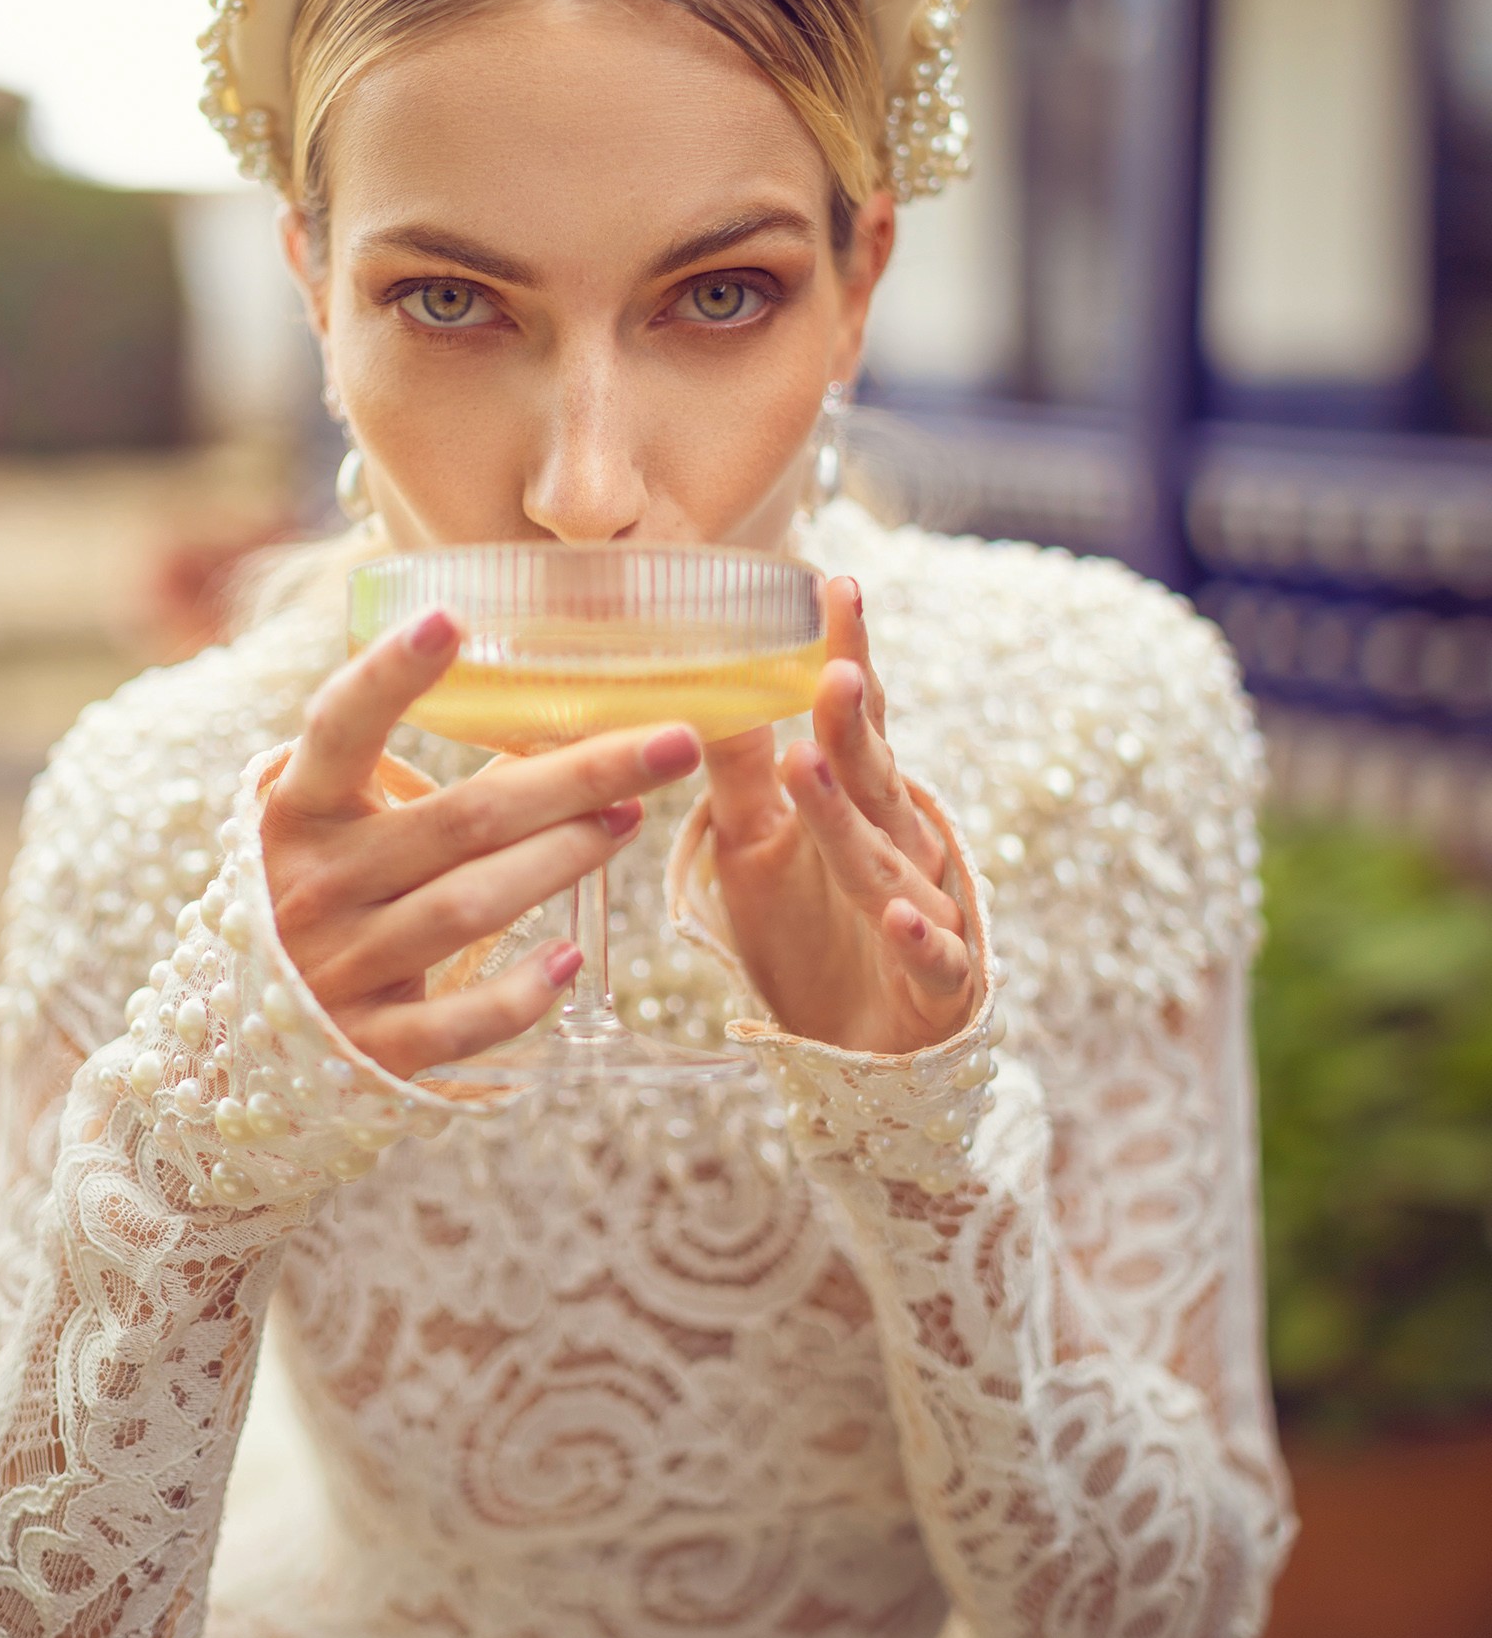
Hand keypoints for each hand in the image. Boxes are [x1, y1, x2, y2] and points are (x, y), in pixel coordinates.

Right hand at [260, 608, 702, 1078]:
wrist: (246, 1038)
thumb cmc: (324, 896)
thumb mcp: (339, 826)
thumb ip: (411, 779)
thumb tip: (549, 726)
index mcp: (301, 810)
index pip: (341, 727)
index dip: (390, 673)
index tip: (450, 617)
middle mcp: (315, 884)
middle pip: (462, 819)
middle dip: (577, 777)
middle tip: (669, 744)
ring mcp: (339, 969)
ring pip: (470, 907)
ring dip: (562, 860)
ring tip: (629, 820)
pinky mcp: (370, 1049)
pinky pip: (459, 1022)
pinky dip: (520, 993)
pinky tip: (573, 959)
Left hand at [701, 576, 972, 1053]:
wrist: (856, 1052)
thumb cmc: (809, 932)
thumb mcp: (756, 843)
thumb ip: (741, 766)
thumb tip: (701, 678)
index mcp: (862, 801)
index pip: (855, 718)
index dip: (847, 653)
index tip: (835, 585)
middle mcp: (901, 842)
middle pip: (875, 774)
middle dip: (852, 721)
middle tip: (830, 665)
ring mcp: (927, 909)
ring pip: (888, 858)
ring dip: (850, 815)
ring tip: (814, 762)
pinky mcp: (936, 984)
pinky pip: (931, 956)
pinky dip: (918, 936)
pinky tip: (901, 913)